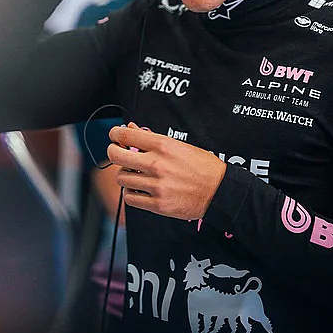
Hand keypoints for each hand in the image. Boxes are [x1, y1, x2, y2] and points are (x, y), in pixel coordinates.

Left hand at [107, 123, 225, 219]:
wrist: (219, 190)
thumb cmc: (201, 166)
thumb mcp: (178, 145)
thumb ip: (152, 138)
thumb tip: (130, 129)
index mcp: (163, 145)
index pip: (126, 135)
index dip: (115, 133)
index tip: (114, 135)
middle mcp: (157, 164)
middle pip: (116, 156)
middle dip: (113, 152)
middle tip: (117, 153)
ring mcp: (156, 185)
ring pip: (121, 178)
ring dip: (125, 174)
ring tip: (135, 173)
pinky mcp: (158, 204)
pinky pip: (130, 198)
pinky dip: (131, 193)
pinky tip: (139, 189)